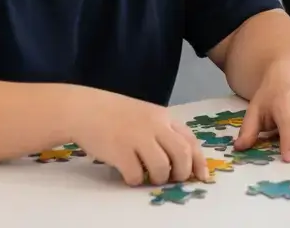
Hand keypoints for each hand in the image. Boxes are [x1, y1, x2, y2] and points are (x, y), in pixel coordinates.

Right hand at [72, 90, 208, 186]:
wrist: (86, 109)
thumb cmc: (117, 114)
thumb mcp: (146, 116)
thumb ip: (163, 132)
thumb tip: (181, 161)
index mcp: (163, 117)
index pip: (190, 140)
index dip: (199, 162)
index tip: (202, 177)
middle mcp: (154, 125)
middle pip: (182, 154)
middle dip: (182, 173)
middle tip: (173, 179)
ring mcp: (137, 137)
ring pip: (162, 167)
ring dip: (158, 178)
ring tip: (148, 176)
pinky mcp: (120, 151)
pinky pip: (136, 176)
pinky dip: (135, 181)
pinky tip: (128, 174)